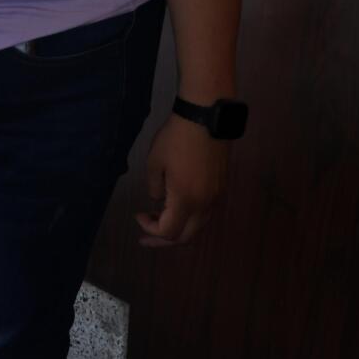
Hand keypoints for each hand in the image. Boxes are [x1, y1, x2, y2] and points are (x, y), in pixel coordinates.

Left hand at [135, 116, 228, 246]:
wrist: (206, 118)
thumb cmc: (176, 139)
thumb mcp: (154, 162)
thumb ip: (155, 188)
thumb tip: (159, 200)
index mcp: (187, 200)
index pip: (169, 231)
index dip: (151, 229)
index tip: (138, 215)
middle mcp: (205, 204)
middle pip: (187, 236)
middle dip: (164, 240)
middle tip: (145, 237)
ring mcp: (216, 197)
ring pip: (198, 226)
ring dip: (178, 229)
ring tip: (158, 221)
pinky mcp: (221, 188)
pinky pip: (205, 213)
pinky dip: (189, 218)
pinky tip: (175, 208)